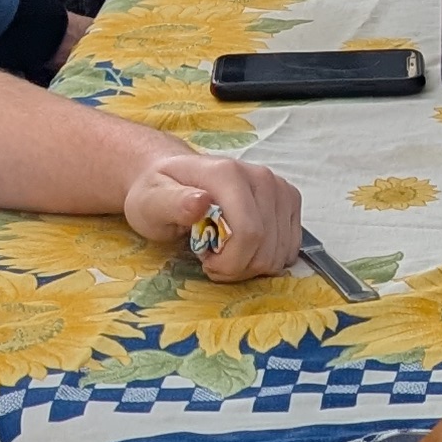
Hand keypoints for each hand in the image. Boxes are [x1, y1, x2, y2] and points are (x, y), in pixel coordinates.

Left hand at [126, 147, 303, 278]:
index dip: (228, 263)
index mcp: (228, 174)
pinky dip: (268, 257)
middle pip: (266, 247)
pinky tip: (245, 247)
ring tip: (226, 252)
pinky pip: (290, 247)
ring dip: (252, 264)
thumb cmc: (159, 193)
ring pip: (280, 252)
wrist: (175, 175)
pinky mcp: (289, 199)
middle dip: (238, 267)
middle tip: (212, 260)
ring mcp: (279, 187)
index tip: (204, 262)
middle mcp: (260, 177)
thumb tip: (201, 201)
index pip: (248, 233)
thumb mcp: (151, 201)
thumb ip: (174, 203)